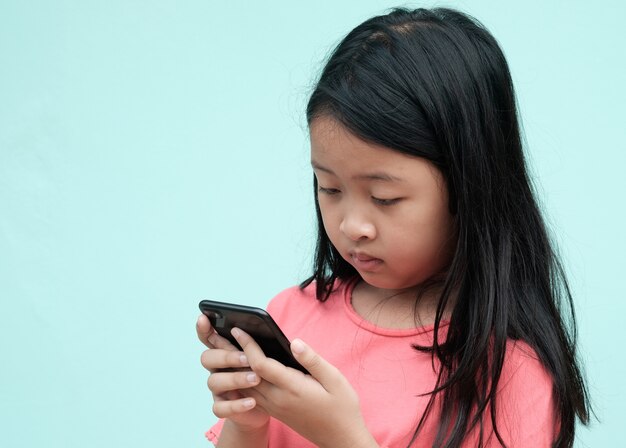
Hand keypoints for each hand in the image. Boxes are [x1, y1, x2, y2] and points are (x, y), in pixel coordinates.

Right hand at [196, 315, 269, 432]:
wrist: (269, 405)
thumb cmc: (267, 373)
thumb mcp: (264, 356)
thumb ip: (259, 345)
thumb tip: (265, 332)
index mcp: (224, 351)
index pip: (208, 337)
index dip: (203, 328)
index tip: (204, 318)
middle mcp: (217, 369)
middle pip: (207, 358)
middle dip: (226, 356)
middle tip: (246, 358)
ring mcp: (218, 389)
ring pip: (214, 382)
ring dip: (235, 379)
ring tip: (256, 378)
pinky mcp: (222, 407)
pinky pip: (220, 408)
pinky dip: (236, 405)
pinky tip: (252, 401)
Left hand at [231, 327, 378, 447]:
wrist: (340, 439)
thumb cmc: (342, 407)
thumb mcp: (335, 379)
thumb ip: (312, 360)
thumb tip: (294, 342)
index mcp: (292, 388)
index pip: (260, 365)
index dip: (248, 346)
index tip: (238, 330)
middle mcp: (278, 399)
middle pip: (245, 374)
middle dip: (232, 354)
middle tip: (218, 336)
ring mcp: (274, 408)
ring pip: (245, 386)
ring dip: (233, 367)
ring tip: (223, 349)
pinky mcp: (274, 412)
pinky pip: (251, 395)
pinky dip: (241, 380)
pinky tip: (238, 369)